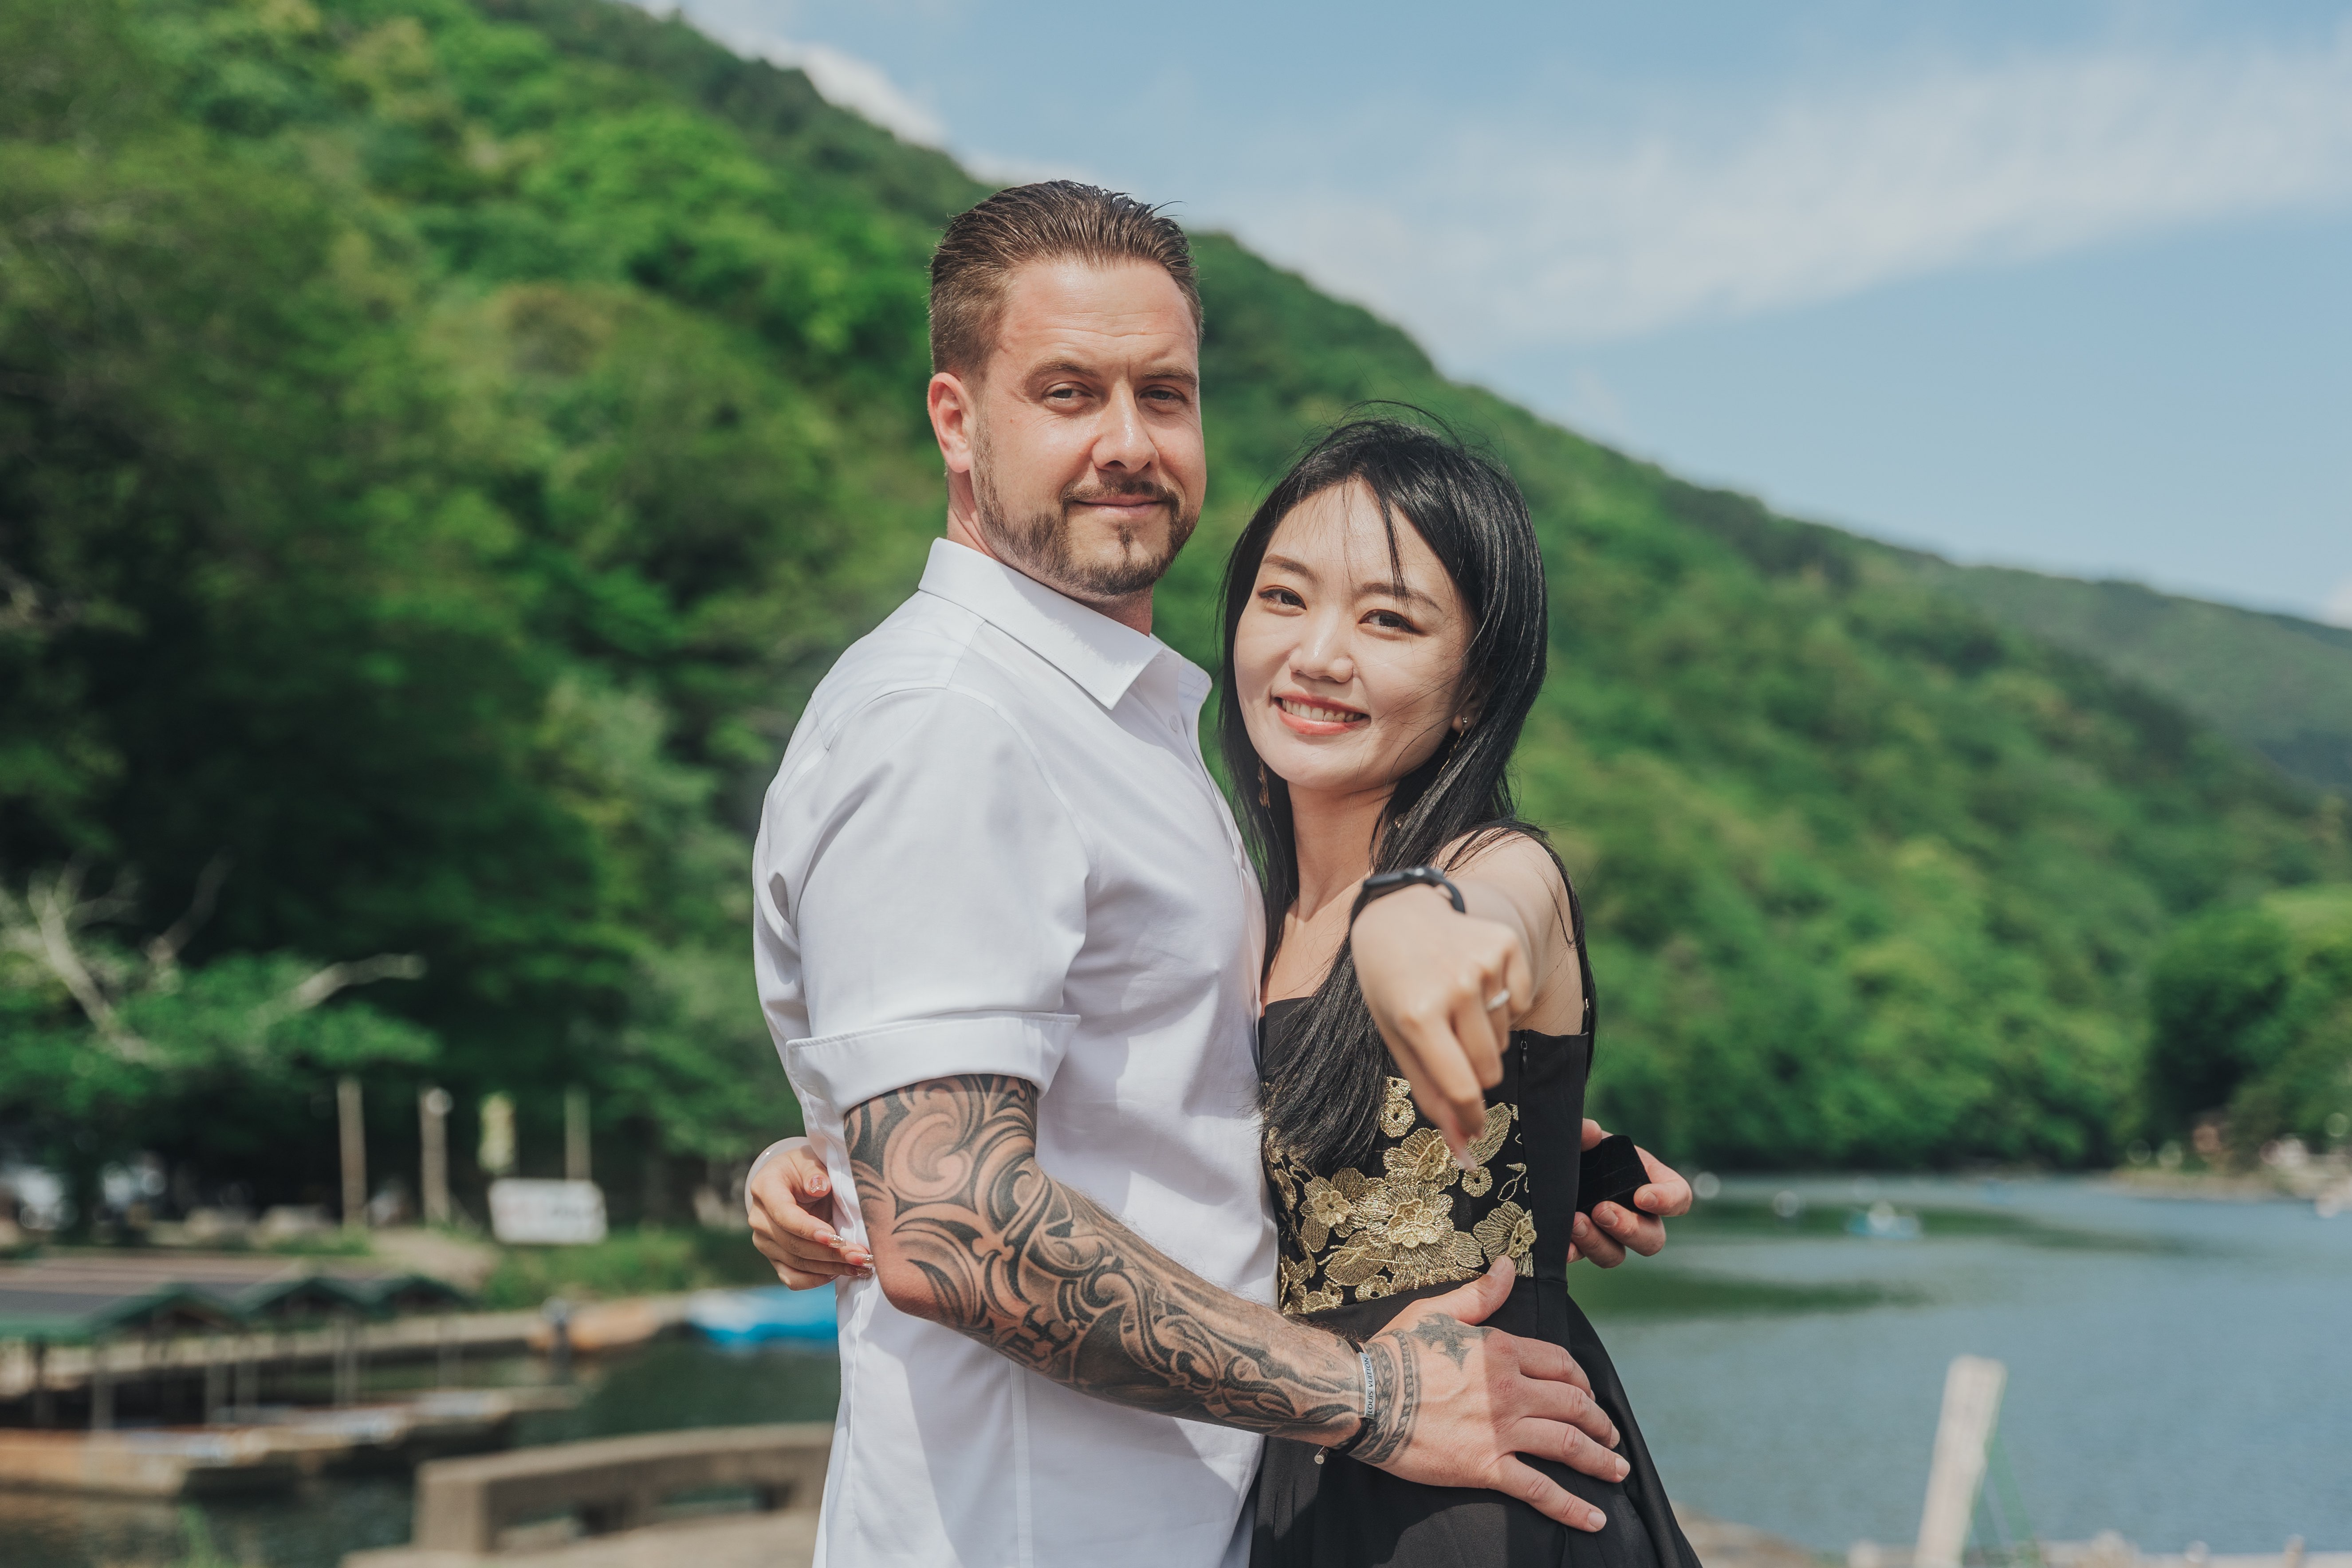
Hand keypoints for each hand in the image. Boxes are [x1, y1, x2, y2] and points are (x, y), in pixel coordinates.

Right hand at [746, 1137, 870, 1286]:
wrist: (795, 1181)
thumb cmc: (807, 1169)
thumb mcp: (811, 1161)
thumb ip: (815, 1172)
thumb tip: (819, 1186)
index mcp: (764, 1188)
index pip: (784, 1215)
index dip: (809, 1229)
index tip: (836, 1238)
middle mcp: (759, 1218)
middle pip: (793, 1244)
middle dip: (830, 1253)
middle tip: (861, 1255)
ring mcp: (765, 1241)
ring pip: (796, 1263)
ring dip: (830, 1268)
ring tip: (860, 1266)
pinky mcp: (774, 1257)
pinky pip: (791, 1278)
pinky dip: (815, 1280)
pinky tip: (839, 1274)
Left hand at [1349, 885, 1534, 1161]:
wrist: (1398, 912)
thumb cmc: (1392, 984)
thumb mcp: (1396, 1039)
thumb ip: (1430, 1095)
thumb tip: (1465, 1150)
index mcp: (1417, 1015)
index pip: (1463, 1088)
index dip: (1472, 1119)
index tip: (1473, 1131)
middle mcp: (1455, 988)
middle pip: (1489, 1070)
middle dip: (1472, 1073)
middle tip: (1448, 1044)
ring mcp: (1484, 964)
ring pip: (1504, 1041)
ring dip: (1483, 1037)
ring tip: (1454, 1005)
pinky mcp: (1506, 945)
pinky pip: (1520, 1004)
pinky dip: (1501, 1006)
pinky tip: (1474, 983)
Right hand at [1352, 1258, 1625, 1531]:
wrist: (1364, 1396)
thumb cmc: (1396, 1351)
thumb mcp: (1437, 1311)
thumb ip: (1480, 1294)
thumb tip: (1508, 1265)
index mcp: (1502, 1351)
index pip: (1561, 1365)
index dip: (1582, 1380)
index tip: (1588, 1392)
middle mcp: (1511, 1391)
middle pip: (1574, 1406)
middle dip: (1600, 1421)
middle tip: (1611, 1433)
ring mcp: (1502, 1431)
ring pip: (1568, 1445)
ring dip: (1599, 1459)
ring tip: (1616, 1469)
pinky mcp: (1487, 1467)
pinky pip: (1539, 1490)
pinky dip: (1572, 1507)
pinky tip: (1594, 1519)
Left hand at [1565, 1119, 1690, 1267]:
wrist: (1553, 1160)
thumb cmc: (1582, 1147)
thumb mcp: (1585, 1136)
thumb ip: (1585, 1132)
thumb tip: (1591, 1132)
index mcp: (1649, 1182)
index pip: (1679, 1198)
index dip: (1668, 1201)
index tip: (1642, 1196)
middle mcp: (1635, 1215)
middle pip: (1652, 1239)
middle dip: (1629, 1229)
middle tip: (1602, 1211)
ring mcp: (1608, 1234)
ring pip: (1617, 1255)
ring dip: (1598, 1243)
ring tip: (1576, 1223)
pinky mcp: (1581, 1243)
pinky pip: (1583, 1256)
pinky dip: (1574, 1253)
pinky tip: (1563, 1246)